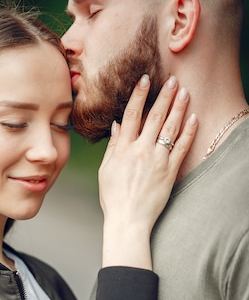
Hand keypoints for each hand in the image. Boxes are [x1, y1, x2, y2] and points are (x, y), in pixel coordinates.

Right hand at [99, 74, 197, 268]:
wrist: (128, 220)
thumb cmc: (113, 198)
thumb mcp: (106, 170)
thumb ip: (113, 146)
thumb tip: (118, 125)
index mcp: (123, 149)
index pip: (132, 114)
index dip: (139, 95)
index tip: (145, 79)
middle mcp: (140, 151)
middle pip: (154, 117)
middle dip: (164, 96)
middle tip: (172, 80)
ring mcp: (157, 160)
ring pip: (170, 128)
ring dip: (178, 108)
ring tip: (184, 92)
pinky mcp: (169, 172)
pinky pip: (182, 147)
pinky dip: (188, 131)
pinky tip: (193, 118)